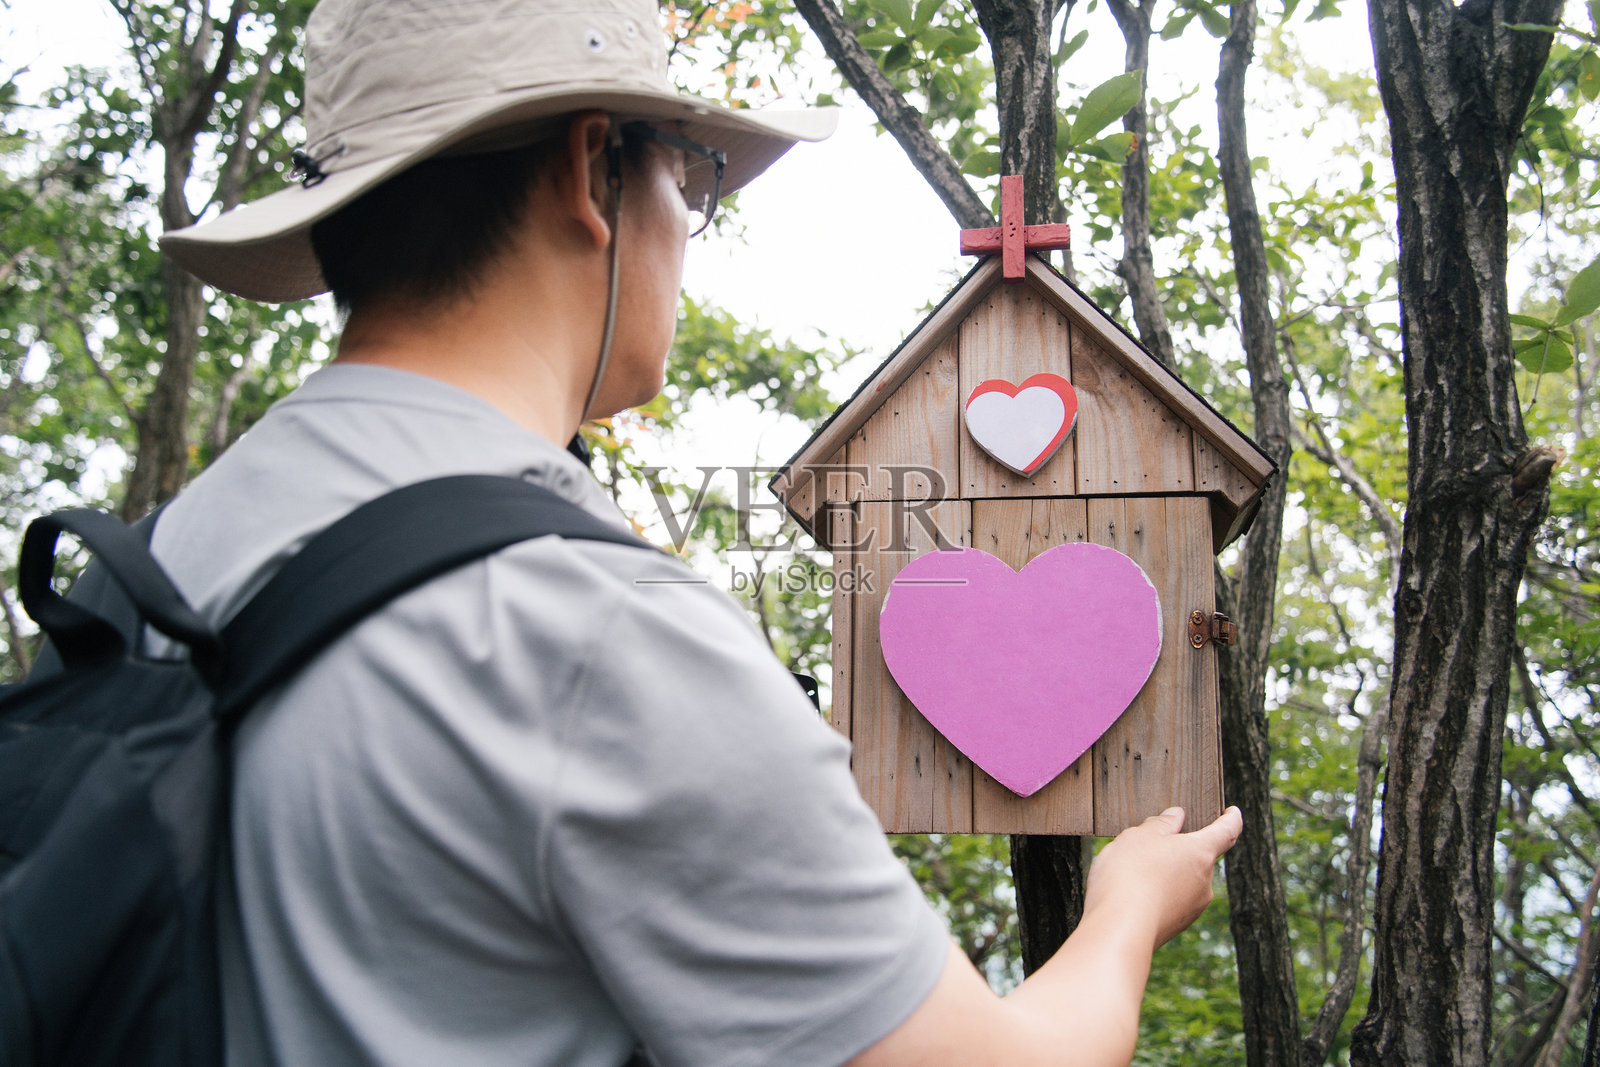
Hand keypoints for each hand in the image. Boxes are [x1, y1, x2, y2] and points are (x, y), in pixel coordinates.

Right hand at [1084, 806, 1242, 948]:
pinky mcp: (1176, 927)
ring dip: (1167, 874)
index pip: (1226, 831)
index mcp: (1201, 853)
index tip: (1233, 812)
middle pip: (1199, 858)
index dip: (1231, 819)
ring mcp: (1192, 908)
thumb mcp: (1139, 836)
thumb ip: (1159, 824)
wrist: (1120, 930)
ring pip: (1184, 882)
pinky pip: (1171, 902)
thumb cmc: (1129, 875)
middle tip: (1151, 843)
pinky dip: (1157, 894)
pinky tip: (1131, 894)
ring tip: (1132, 872)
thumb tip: (1176, 817)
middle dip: (1180, 850)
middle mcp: (1204, 882)